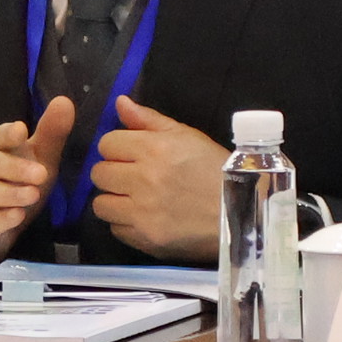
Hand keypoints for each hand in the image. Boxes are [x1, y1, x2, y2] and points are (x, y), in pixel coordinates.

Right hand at [0, 99, 74, 266]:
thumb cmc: (15, 186)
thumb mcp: (38, 159)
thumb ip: (51, 133)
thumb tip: (64, 100)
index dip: (8, 134)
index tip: (21, 130)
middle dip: (16, 168)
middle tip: (42, 173)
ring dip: (11, 193)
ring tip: (33, 194)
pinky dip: (2, 218)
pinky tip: (17, 216)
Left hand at [88, 96, 230, 261]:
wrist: (242, 214)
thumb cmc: (216, 170)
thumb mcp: (188, 136)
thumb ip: (149, 119)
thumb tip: (120, 102)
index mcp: (154, 149)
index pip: (107, 143)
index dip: (118, 148)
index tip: (131, 155)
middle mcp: (144, 180)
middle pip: (99, 173)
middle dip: (114, 173)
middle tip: (134, 178)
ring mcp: (143, 212)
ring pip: (100, 204)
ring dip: (115, 200)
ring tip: (137, 200)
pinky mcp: (145, 238)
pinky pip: (116, 228)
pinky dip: (126, 224)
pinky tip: (146, 218)